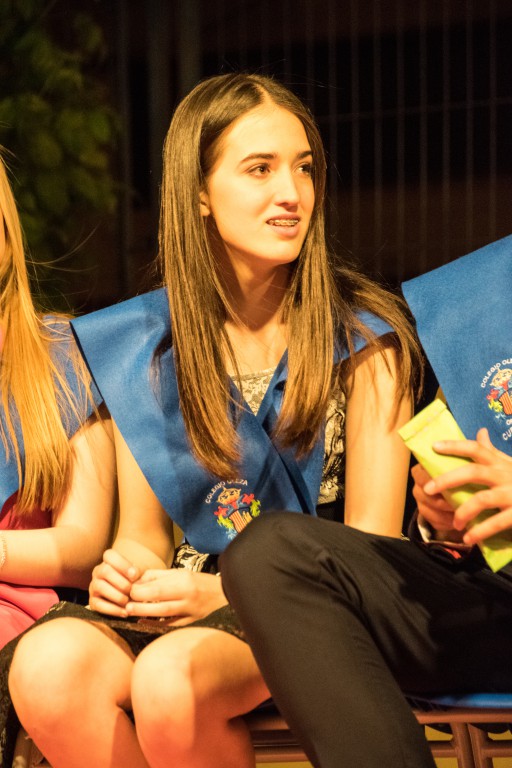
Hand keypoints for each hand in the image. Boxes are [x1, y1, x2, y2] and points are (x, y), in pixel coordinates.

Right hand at [89, 548, 139, 616]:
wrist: (132, 596)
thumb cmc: (136, 581)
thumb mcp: (139, 574)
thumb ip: (137, 572)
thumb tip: (134, 576)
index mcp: (109, 561)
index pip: (109, 555)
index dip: (122, 564)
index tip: (135, 575)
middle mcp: (98, 572)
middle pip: (105, 571)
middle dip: (121, 582)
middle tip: (132, 591)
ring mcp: (94, 586)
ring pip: (100, 587)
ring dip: (117, 596)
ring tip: (128, 602)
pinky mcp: (92, 602)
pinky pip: (98, 605)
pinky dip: (113, 610)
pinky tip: (125, 612)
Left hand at [126, 569, 227, 626]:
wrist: (226, 597)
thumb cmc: (201, 583)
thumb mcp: (182, 573)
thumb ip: (160, 576)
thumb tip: (138, 580)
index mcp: (185, 582)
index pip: (158, 588)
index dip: (141, 590)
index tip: (129, 590)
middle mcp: (188, 598)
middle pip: (160, 603)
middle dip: (141, 604)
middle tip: (126, 604)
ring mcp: (191, 613)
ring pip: (165, 616)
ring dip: (146, 614)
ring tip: (131, 612)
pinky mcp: (192, 624)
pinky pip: (171, 627)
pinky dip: (156, 625)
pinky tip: (144, 623)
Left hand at [420, 428, 511, 544]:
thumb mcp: (511, 463)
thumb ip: (493, 451)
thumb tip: (479, 432)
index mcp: (501, 463)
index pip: (476, 448)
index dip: (454, 445)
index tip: (434, 446)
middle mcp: (505, 475)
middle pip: (472, 472)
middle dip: (447, 479)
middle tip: (427, 488)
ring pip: (482, 499)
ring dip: (463, 511)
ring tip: (453, 523)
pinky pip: (496, 522)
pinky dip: (480, 531)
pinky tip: (468, 538)